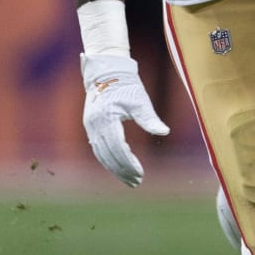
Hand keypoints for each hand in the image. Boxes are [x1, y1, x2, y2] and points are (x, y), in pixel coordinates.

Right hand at [79, 52, 169, 185]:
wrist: (107, 72)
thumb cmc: (127, 85)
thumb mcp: (140, 100)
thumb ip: (149, 118)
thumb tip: (164, 131)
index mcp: (106, 117)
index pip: (117, 147)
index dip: (128, 163)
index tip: (140, 174)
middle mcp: (94, 124)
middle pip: (108, 154)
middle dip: (122, 170)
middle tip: (137, 181)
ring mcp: (90, 126)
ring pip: (101, 154)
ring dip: (115, 169)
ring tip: (131, 180)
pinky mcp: (90, 127)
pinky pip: (98, 149)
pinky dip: (108, 160)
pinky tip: (119, 169)